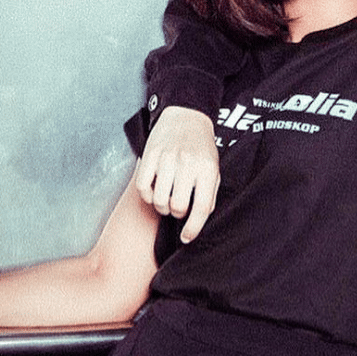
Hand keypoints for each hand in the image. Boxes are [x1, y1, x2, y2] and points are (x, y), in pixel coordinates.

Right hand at [134, 106, 218, 242]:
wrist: (187, 117)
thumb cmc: (201, 148)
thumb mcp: (214, 170)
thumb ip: (208, 195)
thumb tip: (197, 222)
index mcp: (207, 170)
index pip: (201, 207)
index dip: (193, 228)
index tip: (187, 238)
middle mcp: (188, 164)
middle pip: (178, 206)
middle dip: (177, 214)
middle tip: (178, 207)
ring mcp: (167, 158)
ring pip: (159, 200)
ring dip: (161, 207)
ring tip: (167, 199)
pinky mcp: (150, 155)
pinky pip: (142, 187)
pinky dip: (146, 196)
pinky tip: (154, 191)